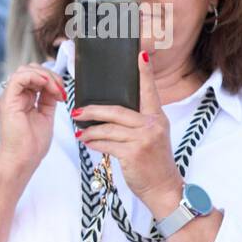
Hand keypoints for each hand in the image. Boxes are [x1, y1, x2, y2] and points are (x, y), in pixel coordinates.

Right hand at [0, 64, 64, 178]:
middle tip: (61, 89)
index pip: (35, 77)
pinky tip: (48, 87)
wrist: (22, 159)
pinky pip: (20, 77)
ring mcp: (10, 97)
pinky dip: (37, 77)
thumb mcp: (46, 116)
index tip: (63, 93)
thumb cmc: (31, 145)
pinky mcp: (8, 100)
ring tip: (56, 89)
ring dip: (45, 76)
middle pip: (30, 70)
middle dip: (50, 75)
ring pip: (25, 70)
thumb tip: (56, 87)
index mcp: (22, 100)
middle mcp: (15, 96)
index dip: (52, 79)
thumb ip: (48, 99)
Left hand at [73, 52, 182, 216]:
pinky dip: (93, 143)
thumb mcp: (151, 137)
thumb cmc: (152, 162)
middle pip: (117, 110)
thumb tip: (109, 112)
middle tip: (77, 111)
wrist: (163, 188)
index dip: (144, 72)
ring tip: (79, 132)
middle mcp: (152, 125)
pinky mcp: (133, 153)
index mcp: (157, 118)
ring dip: (89, 130)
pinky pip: (106, 144)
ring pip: (108, 128)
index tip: (139, 54)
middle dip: (93, 111)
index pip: (149, 91)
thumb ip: (137, 123)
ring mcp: (144, 139)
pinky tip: (87, 142)